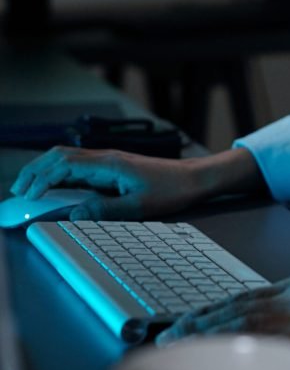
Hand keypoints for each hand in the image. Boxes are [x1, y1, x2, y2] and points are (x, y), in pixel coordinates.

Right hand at [10, 146, 206, 220]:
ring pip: (68, 159)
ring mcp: (110, 161)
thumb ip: (104, 210)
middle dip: (35, 171)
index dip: (42, 178)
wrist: (193, 178)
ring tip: (28, 189)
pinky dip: (61, 174)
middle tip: (17, 191)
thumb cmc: (170, 191)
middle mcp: (106, 158)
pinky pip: (80, 166)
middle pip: (60, 156)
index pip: (65, 164)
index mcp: (110, 164)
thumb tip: (74, 214)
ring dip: (46, 170)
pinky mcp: (114, 167)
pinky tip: (55, 187)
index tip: (27, 196)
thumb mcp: (138, 207)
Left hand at [156, 264, 289, 353]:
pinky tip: (229, 356)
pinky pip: (279, 343)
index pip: (245, 296)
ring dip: (212, 333)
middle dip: (201, 322)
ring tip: (183, 343)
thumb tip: (280, 324)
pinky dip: (249, 348)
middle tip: (168, 334)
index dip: (212, 309)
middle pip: (239, 308)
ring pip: (250, 322)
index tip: (186, 320)